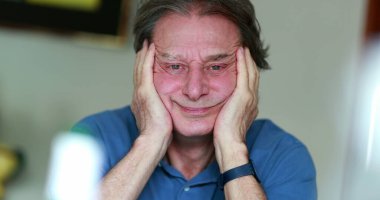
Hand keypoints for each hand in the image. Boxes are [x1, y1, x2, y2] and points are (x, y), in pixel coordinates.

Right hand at [131, 41, 172, 139]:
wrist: (153, 141)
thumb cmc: (160, 136)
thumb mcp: (161, 121)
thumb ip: (162, 113)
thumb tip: (169, 113)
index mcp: (141, 102)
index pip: (142, 81)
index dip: (144, 69)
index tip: (147, 60)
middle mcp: (138, 95)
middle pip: (138, 71)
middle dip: (142, 58)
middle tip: (145, 46)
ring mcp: (140, 93)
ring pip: (140, 68)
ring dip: (144, 54)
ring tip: (147, 43)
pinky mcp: (145, 92)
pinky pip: (145, 69)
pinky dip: (147, 57)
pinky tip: (151, 48)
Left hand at [213, 47, 258, 170]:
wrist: (229, 144)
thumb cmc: (224, 136)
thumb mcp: (226, 120)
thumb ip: (225, 110)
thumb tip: (218, 107)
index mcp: (249, 105)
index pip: (249, 83)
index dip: (247, 70)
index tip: (242, 60)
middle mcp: (252, 99)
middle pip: (253, 75)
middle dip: (249, 61)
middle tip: (244, 49)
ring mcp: (249, 97)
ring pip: (251, 72)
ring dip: (247, 58)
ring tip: (242, 47)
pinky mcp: (243, 96)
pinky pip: (244, 74)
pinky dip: (243, 61)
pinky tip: (239, 52)